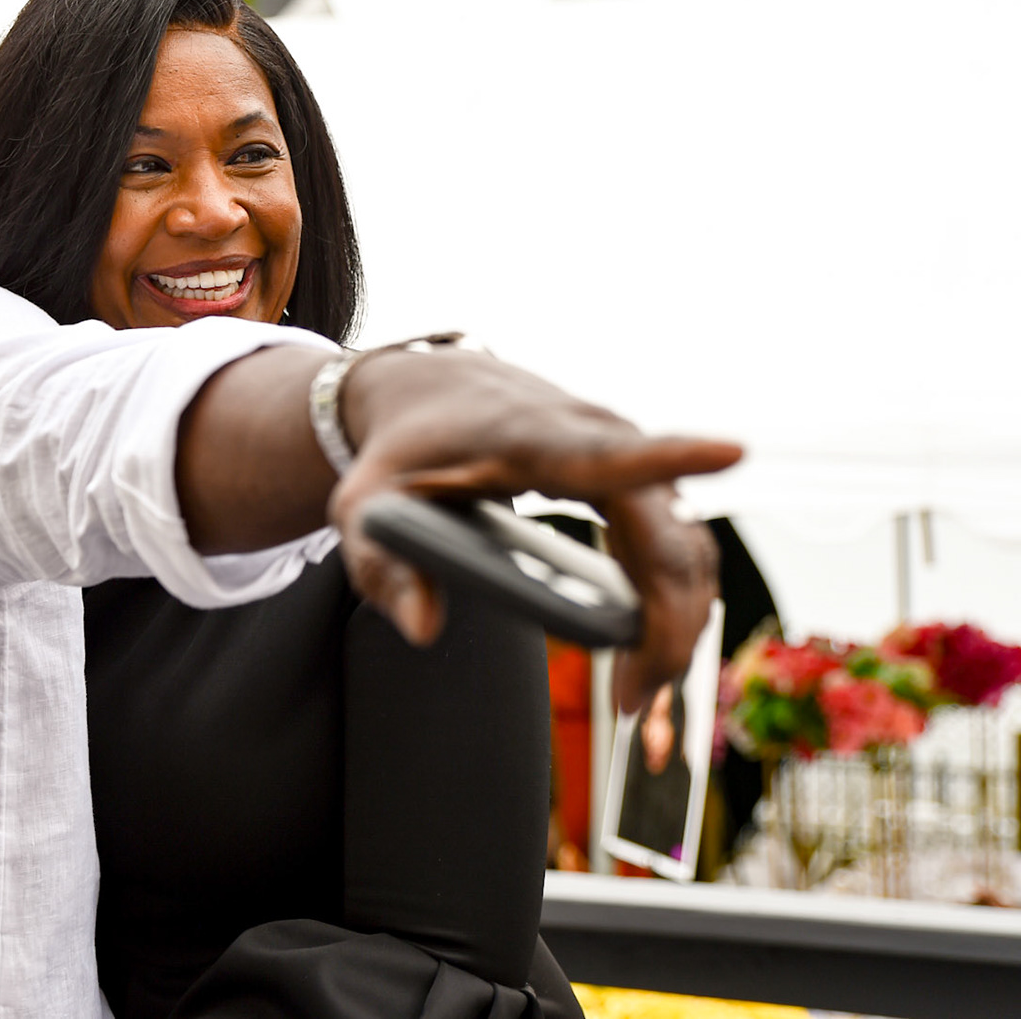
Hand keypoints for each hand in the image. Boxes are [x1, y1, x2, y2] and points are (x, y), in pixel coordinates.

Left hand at [329, 347, 739, 713]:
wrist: (436, 396)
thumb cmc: (401, 452)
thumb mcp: (366, 506)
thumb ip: (384, 566)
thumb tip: (424, 629)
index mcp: (531, 436)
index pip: (609, 450)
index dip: (671, 454)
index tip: (733, 450)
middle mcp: (596, 437)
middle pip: (665, 537)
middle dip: (665, 626)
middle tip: (627, 702)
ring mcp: (625, 459)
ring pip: (685, 553)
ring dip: (676, 629)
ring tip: (631, 696)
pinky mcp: (634, 485)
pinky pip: (678, 554)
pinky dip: (674, 610)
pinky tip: (648, 661)